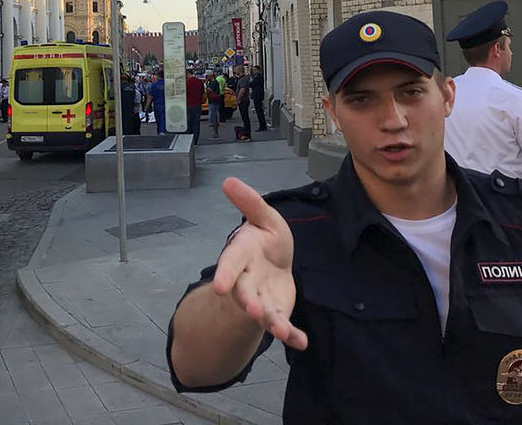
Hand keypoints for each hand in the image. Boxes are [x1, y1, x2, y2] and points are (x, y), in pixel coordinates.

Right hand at [213, 177, 307, 349]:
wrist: (274, 266)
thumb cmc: (265, 239)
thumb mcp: (263, 217)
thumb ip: (249, 203)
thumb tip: (228, 180)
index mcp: (242, 255)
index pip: (232, 263)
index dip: (226, 274)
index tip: (220, 287)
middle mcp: (247, 280)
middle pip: (244, 293)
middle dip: (248, 302)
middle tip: (253, 310)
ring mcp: (261, 299)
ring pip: (263, 313)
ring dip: (271, 322)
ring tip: (280, 331)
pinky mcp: (277, 312)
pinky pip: (283, 325)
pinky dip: (291, 335)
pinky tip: (301, 342)